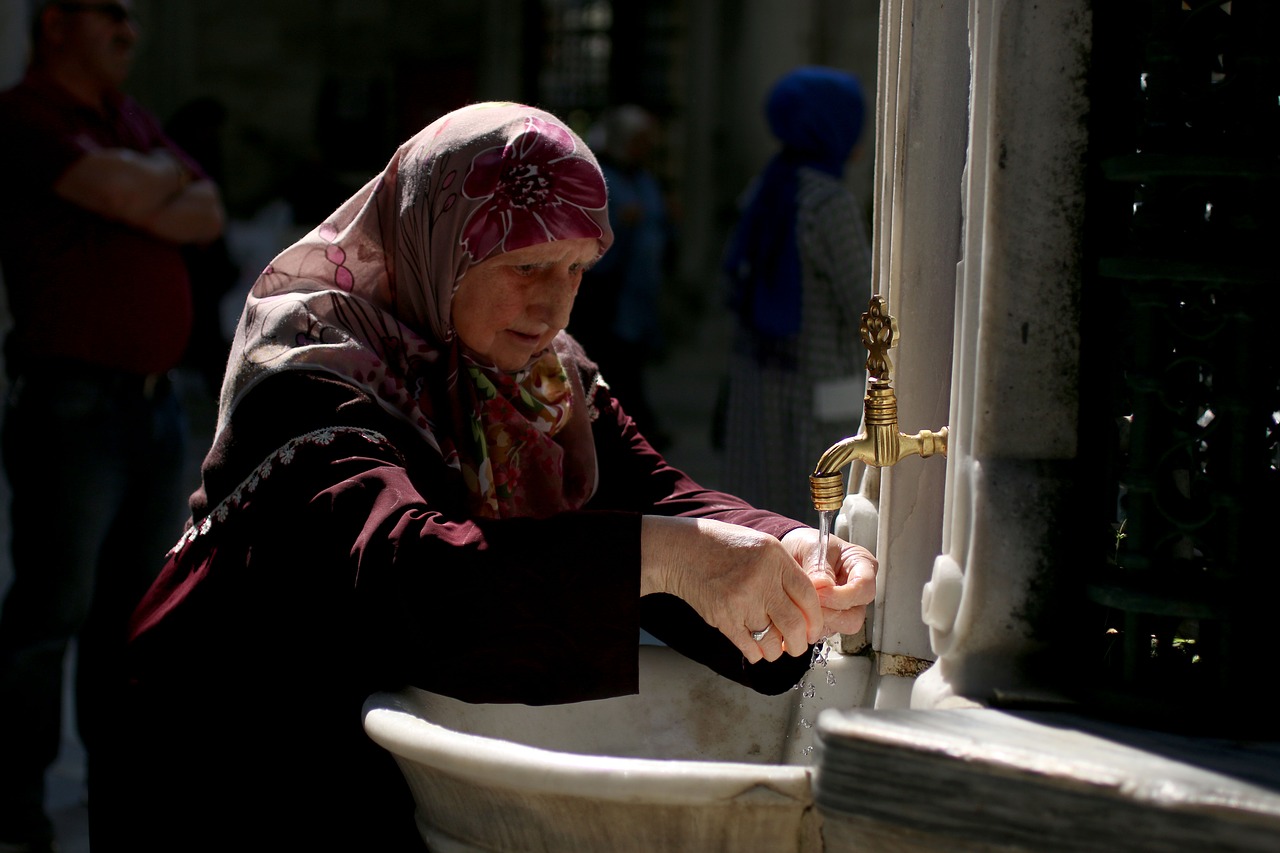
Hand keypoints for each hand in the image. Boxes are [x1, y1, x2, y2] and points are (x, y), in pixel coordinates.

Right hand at [641, 517, 822, 662]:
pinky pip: (748, 647)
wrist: (682, 551)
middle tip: (797, 646)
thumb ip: (785, 572)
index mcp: (775, 559)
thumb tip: (805, 607)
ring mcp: (740, 601)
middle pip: (793, 625)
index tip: (814, 631)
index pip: (808, 597)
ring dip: (776, 651)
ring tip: (774, 647)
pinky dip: (755, 653)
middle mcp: (760, 580)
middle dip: (799, 644)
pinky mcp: (722, 618)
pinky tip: (755, 649)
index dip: (815, 620)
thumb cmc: (723, 546)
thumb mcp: (762, 546)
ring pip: (771, 641)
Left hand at [780, 528, 877, 637]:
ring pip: (842, 626)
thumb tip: (823, 586)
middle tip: (809, 603)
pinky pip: (826, 630)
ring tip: (802, 606)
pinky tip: (800, 613)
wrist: (791, 552)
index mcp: (861, 565)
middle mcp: (857, 589)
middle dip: (831, 612)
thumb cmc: (807, 545)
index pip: (864, 587)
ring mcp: (846, 606)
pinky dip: (812, 625)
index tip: (820, 591)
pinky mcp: (831, 618)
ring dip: (820, 620)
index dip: (842, 594)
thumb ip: (819, 567)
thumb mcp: (812, 547)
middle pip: (856, 614)